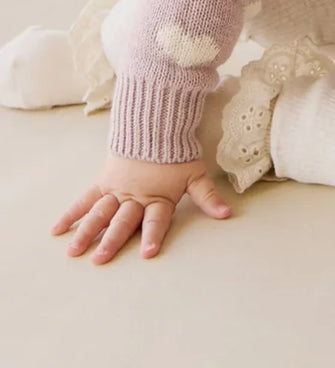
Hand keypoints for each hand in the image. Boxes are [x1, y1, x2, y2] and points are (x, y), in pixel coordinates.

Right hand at [51, 153, 230, 263]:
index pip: (157, 219)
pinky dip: (72, 213)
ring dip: (87, 231)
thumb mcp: (195, 175)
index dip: (154, 234)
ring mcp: (117, 190)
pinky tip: (57, 229)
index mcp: (159, 197)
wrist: (156, 124)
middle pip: (124, 220)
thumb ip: (208, 197)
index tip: (149, 253)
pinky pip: (85, 199)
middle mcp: (136, 197)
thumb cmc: (177, 153)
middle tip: (100, 259)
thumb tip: (228, 215)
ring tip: (74, 251)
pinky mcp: (104, 181)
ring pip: (100, 213)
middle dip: (113, 240)